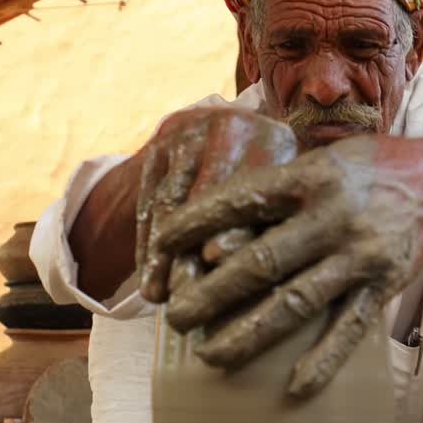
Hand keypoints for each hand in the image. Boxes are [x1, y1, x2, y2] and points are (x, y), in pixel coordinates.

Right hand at [135, 107, 297, 302]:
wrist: (213, 147)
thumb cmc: (262, 194)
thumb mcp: (276, 202)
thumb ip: (268, 232)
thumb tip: (248, 277)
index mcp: (276, 140)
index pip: (255, 189)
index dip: (237, 228)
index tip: (219, 264)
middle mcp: (233, 126)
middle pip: (209, 194)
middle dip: (194, 248)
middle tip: (186, 295)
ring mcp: (190, 132)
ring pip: (171, 201)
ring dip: (162, 254)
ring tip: (157, 297)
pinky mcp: (157, 146)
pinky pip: (148, 201)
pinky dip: (146, 242)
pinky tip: (147, 277)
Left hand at [145, 135, 422, 397]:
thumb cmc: (365, 170)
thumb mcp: (319, 160)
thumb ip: (271, 189)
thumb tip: (208, 228)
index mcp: (309, 178)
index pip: (241, 201)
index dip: (196, 223)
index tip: (159, 245)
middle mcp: (333, 216)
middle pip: (262, 260)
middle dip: (211, 292)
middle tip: (172, 316)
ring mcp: (359, 255)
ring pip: (297, 302)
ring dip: (250, 334)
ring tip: (209, 357)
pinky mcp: (383, 287)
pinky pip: (348, 330)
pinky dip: (322, 361)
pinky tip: (293, 390)